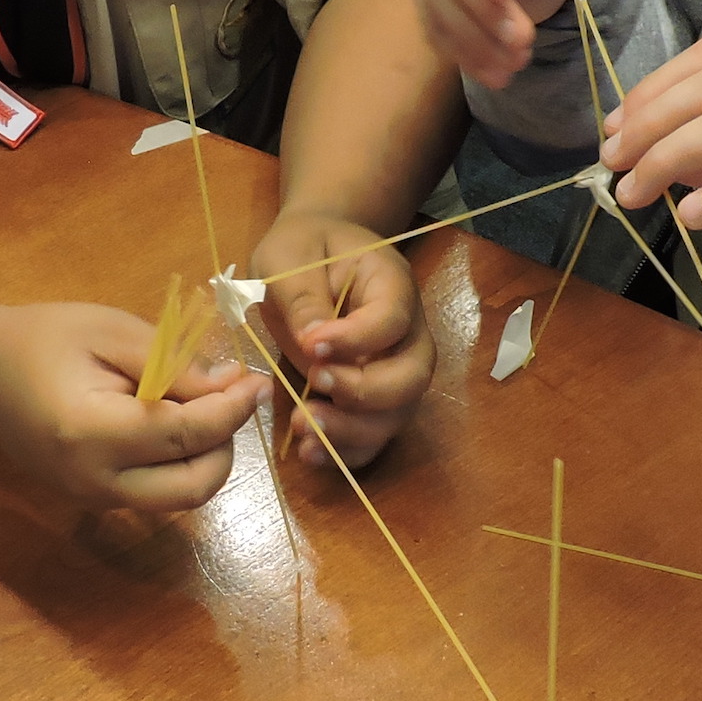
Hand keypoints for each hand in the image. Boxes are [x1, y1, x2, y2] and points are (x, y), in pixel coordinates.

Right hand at [0, 300, 266, 511]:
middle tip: (227, 396)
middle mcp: (94, 481)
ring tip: (199, 403)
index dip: (233, 410)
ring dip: (206, 456)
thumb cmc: (40, 337)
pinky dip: (180, 463)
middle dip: (226, 444)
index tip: (257, 380)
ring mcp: (91, 499)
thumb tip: (231, 390)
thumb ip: (173, 363)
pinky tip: (173, 420)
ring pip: (180, 497)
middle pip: (194, 487)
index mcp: (93, 433)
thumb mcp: (111, 331)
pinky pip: (157, 492)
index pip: (188, 435)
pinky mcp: (92, 500)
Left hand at [245, 210, 435, 468]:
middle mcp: (407, 332)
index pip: (393, 320)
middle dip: (365, 391)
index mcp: (392, 284)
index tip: (312, 345)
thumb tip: (313, 339)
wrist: (313, 254)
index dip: (358, 339)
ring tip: (304, 427)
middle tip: (314, 383)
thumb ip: (302, 294)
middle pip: (412, 376)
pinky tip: (310, 453)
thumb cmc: (304, 247)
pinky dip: (348, 451)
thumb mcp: (290, 256)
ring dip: (353, 429)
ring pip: (397, 413)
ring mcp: (394, 369)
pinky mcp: (373, 399)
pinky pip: (374, 435)